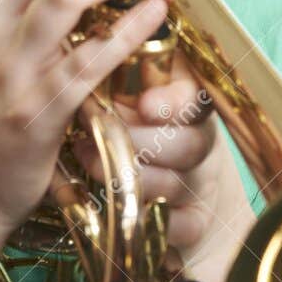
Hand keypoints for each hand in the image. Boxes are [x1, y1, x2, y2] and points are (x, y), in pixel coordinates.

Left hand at [69, 45, 258, 281]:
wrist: (176, 204)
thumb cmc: (138, 140)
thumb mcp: (131, 106)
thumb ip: (117, 80)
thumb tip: (80, 54)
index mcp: (189, 109)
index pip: (195, 98)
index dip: (174, 102)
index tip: (146, 106)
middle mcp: (201, 145)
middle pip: (189, 144)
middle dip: (140, 144)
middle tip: (94, 141)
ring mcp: (201, 187)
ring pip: (178, 185)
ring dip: (134, 181)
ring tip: (91, 169)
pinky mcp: (196, 226)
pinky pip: (179, 227)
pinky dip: (146, 221)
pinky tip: (112, 211)